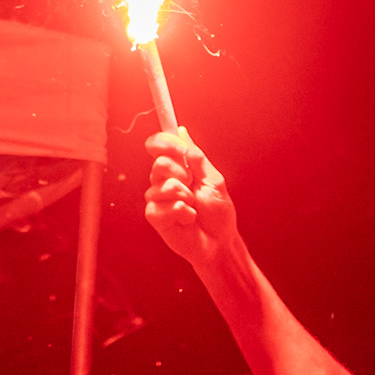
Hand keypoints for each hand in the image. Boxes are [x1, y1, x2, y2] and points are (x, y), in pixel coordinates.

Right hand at [144, 130, 236, 264]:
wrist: (220, 241)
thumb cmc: (218, 213)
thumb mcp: (213, 180)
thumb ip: (196, 158)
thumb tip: (182, 132)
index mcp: (178, 168)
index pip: (159, 146)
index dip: (163, 141)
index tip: (175, 146)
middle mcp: (164, 181)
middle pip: (159, 163)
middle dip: (182, 174)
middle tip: (193, 186)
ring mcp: (157, 198)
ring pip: (162, 186)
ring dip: (186, 196)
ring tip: (193, 207)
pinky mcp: (154, 216)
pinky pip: (162, 206)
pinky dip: (182, 213)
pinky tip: (187, 219)